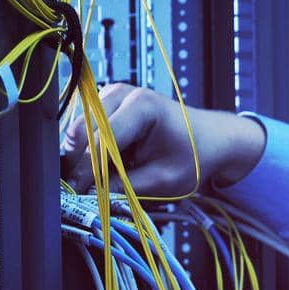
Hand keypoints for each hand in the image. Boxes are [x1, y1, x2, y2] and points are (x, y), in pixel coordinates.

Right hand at [62, 83, 264, 196]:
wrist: (211, 138)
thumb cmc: (194, 156)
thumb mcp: (163, 180)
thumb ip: (125, 187)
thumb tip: (88, 196)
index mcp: (141, 106)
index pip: (100, 141)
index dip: (85, 171)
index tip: (77, 196)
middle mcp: (122, 93)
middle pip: (82, 131)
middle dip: (79, 164)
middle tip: (80, 193)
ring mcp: (113, 94)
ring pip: (81, 131)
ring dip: (86, 158)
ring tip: (106, 179)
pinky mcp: (108, 103)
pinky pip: (88, 130)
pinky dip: (93, 151)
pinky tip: (111, 165)